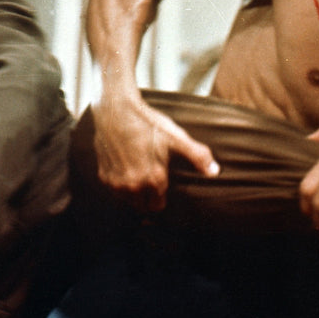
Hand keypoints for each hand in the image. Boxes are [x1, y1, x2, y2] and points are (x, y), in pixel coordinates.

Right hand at [92, 89, 217, 211]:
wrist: (117, 110)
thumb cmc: (148, 123)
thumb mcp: (177, 137)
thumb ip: (198, 156)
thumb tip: (215, 172)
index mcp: (154, 180)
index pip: (158, 206)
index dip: (161, 198)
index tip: (162, 187)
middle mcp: (133, 186)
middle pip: (142, 207)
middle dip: (148, 199)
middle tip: (151, 182)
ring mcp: (116, 182)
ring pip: (127, 200)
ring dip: (133, 193)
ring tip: (139, 175)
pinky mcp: (103, 176)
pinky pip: (114, 190)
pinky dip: (119, 184)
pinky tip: (125, 168)